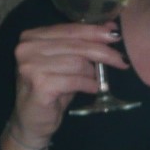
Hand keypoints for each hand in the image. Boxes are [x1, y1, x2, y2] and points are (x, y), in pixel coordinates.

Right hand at [8, 21, 128, 143]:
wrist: (31, 121)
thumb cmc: (51, 89)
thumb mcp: (66, 62)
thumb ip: (82, 44)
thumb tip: (110, 28)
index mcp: (32, 37)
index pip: (70, 29)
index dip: (95, 31)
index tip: (116, 35)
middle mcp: (27, 48)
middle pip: (77, 45)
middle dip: (103, 52)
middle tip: (122, 60)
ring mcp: (31, 66)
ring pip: (78, 63)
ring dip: (92, 73)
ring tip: (95, 80)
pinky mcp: (39, 84)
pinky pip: (75, 80)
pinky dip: (88, 84)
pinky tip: (93, 89)